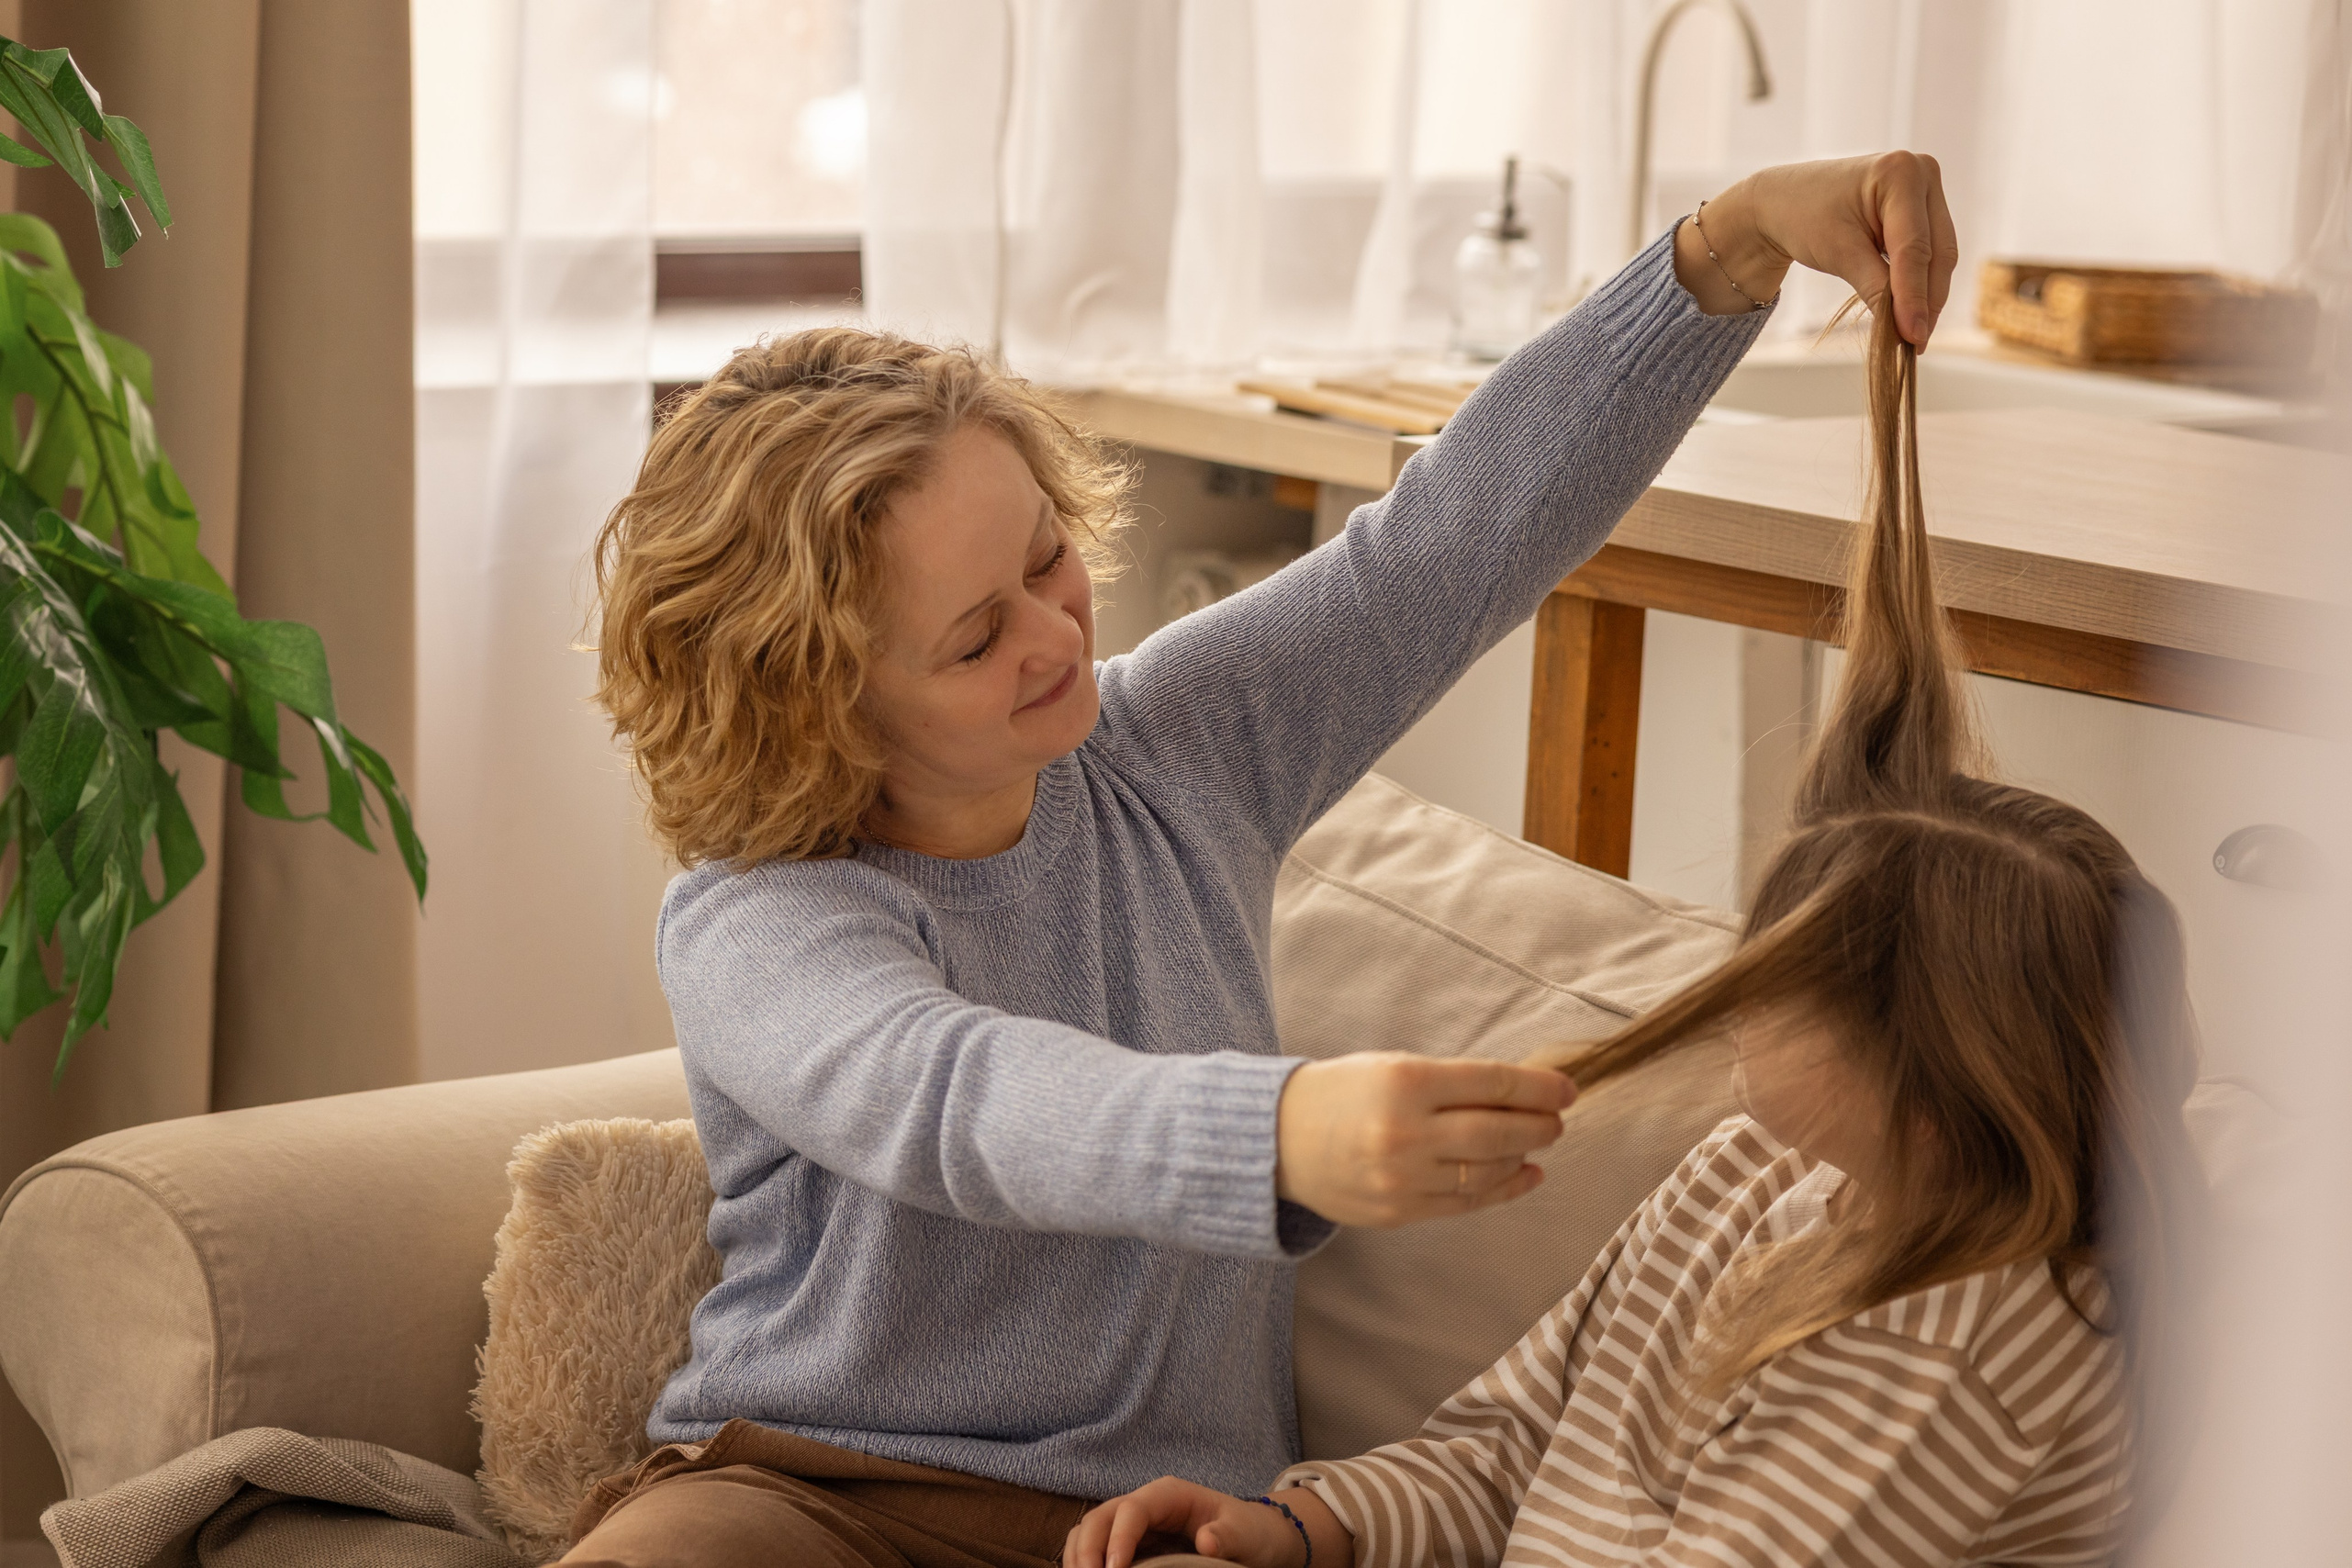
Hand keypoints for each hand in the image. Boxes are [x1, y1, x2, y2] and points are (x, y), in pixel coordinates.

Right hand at [1065, 1480, 1344, 1567]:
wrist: (1255, 1539)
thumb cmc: (1250, 1532)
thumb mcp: (1245, 1534)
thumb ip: (1226, 1535)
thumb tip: (1206, 1541)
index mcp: (1169, 1495)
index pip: (1131, 1510)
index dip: (1117, 1538)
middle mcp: (1144, 1505)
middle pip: (1099, 1517)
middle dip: (1087, 1549)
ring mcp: (1133, 1526)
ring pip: (1089, 1532)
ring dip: (1079, 1557)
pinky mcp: (1130, 1546)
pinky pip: (1096, 1549)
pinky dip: (1084, 1562)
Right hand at [1275, 1053, 1573, 1226]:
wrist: (1274, 1139)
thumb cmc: (1341, 1094)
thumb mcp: (1392, 1067)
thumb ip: (1452, 1081)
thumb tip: (1523, 1094)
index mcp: (1404, 1081)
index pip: (1492, 1082)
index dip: (1538, 1087)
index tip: (1567, 1089)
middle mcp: (1405, 1131)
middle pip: (1498, 1131)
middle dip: (1539, 1125)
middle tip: (1557, 1120)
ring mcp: (1402, 1178)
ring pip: (1486, 1171)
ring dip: (1523, 1157)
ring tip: (1536, 1143)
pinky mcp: (1399, 1212)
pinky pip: (1466, 1203)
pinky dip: (1504, 1189)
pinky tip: (1526, 1175)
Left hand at [1673, 152, 1957, 344]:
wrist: (1784, 201)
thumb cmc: (1804, 218)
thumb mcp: (1838, 253)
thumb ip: (1876, 287)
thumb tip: (1906, 328)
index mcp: (1899, 172)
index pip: (1913, 247)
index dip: (1914, 295)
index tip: (1914, 336)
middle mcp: (1921, 172)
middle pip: (1937, 251)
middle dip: (1926, 300)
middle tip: (1916, 344)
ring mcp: (1926, 188)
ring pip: (1939, 254)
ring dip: (1928, 296)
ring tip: (1914, 336)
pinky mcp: (1923, 207)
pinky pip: (1931, 251)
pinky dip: (1920, 282)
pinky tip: (1912, 313)